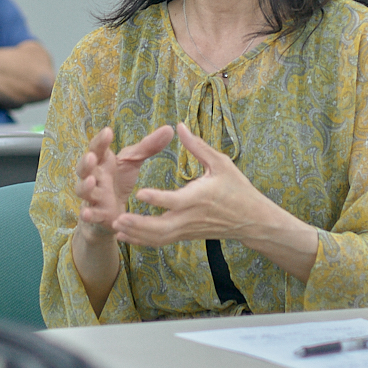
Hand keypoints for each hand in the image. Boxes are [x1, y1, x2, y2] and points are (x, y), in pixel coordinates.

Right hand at [75, 124, 175, 247]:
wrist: (114, 209)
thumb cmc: (120, 179)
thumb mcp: (134, 162)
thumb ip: (148, 146)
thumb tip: (169, 128)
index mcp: (102, 161)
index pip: (98, 148)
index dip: (101, 140)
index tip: (108, 131)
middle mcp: (94, 176)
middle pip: (84, 168)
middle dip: (86, 162)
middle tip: (91, 156)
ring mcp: (93, 196)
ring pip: (82, 190)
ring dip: (85, 186)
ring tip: (91, 181)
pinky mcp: (96, 214)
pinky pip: (89, 214)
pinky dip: (88, 214)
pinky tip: (88, 214)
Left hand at [117, 126, 320, 279]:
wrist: (251, 220)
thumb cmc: (237, 189)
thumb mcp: (221, 163)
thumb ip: (198, 146)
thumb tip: (179, 126)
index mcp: (198, 198)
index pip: (174, 201)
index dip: (157, 198)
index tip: (139, 192)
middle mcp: (190, 217)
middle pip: (161, 227)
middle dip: (138, 225)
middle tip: (117, 219)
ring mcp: (187, 230)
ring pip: (159, 238)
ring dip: (137, 235)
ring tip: (116, 228)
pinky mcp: (186, 236)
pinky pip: (162, 241)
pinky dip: (144, 241)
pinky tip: (127, 235)